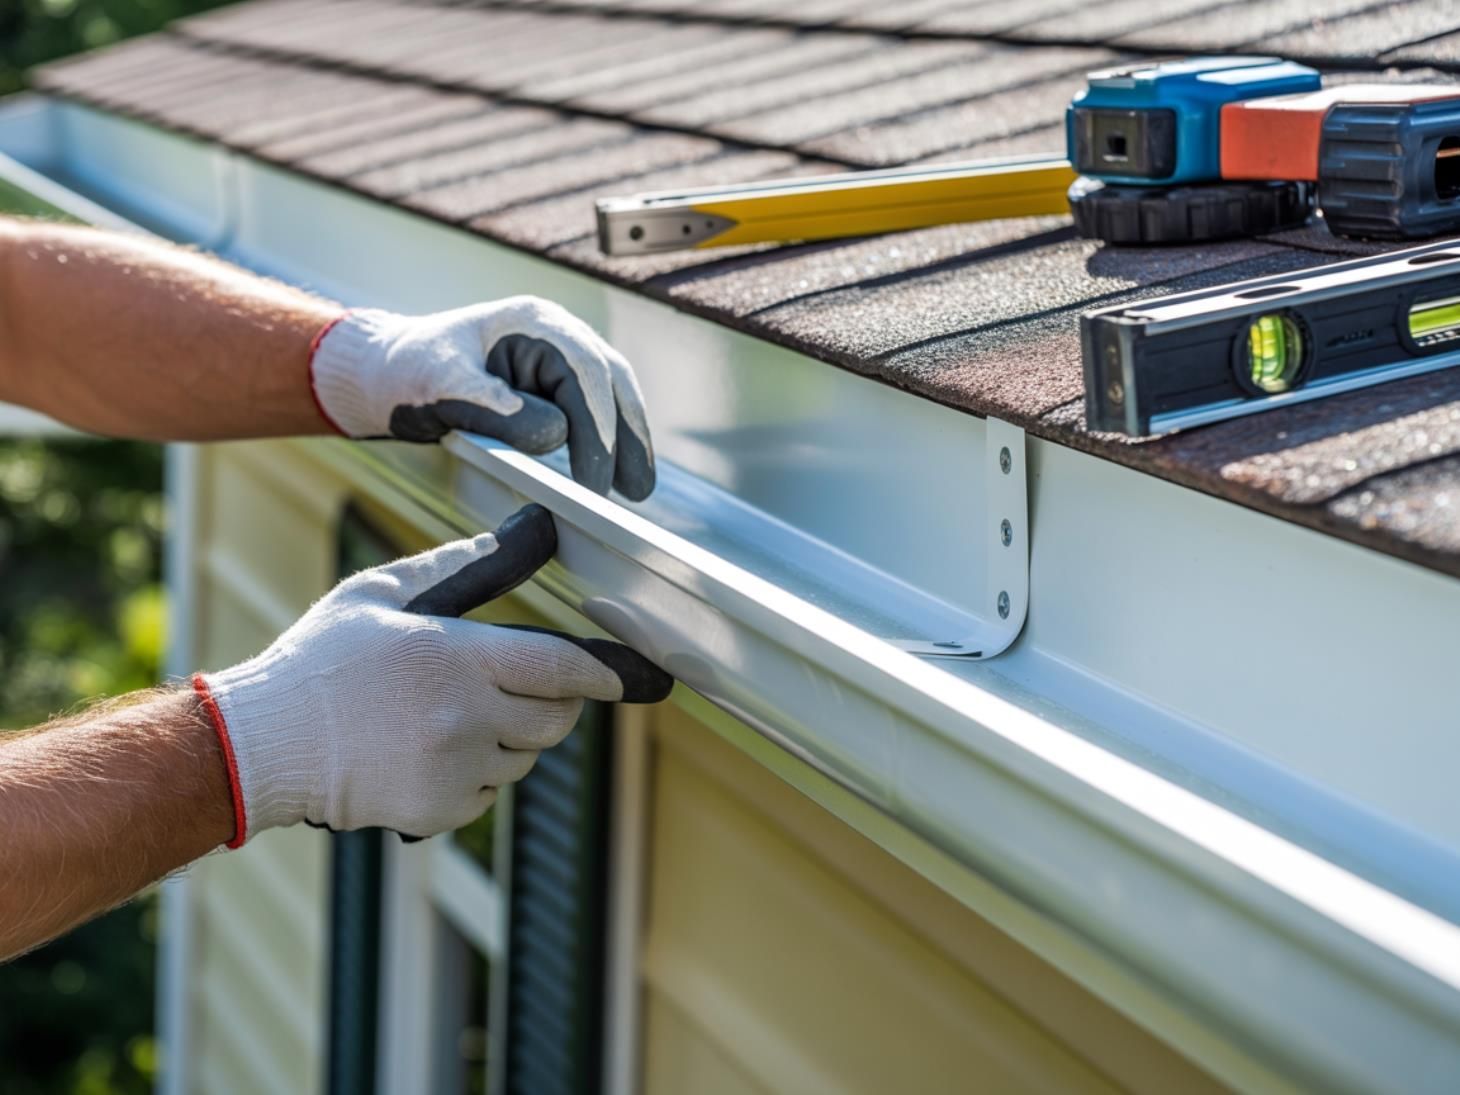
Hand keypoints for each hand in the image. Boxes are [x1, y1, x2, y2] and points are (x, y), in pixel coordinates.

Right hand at [194, 505, 670, 844]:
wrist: (264, 743)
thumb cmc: (325, 659)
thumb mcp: (387, 592)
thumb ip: (468, 564)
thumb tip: (534, 528)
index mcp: (456, 656)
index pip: (563, 668)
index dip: (604, 673)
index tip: (632, 677)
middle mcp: (465, 717)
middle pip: (557, 719)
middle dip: (553, 703)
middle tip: (508, 687)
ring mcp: (454, 770)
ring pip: (526, 757)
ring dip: (509, 739)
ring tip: (442, 718)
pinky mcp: (440, 811)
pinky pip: (489, 792)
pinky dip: (475, 775)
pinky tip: (423, 753)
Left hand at [308, 298, 654, 499]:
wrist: (389, 371)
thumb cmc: (410, 372)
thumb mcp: (444, 389)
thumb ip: (497, 409)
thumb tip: (558, 435)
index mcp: (534, 322)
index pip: (585, 375)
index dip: (598, 431)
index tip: (594, 484)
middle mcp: (556, 332)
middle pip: (612, 381)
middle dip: (629, 437)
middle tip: (638, 492)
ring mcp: (559, 355)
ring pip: (612, 395)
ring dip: (628, 440)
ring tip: (638, 490)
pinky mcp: (554, 381)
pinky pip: (594, 409)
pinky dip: (607, 440)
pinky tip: (613, 473)